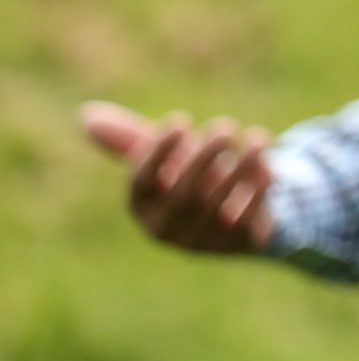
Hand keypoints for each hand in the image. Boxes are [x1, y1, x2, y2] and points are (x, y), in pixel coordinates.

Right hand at [79, 101, 274, 253]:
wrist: (238, 212)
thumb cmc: (192, 177)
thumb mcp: (165, 157)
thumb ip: (130, 139)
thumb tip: (85, 115)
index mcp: (144, 209)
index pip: (142, 184)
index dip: (158, 152)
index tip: (180, 120)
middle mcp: (169, 230)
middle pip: (182, 196)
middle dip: (204, 158)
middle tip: (224, 126)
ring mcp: (203, 242)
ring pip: (219, 208)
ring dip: (240, 169)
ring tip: (258, 137)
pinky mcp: (239, 245)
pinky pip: (248, 220)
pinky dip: (259, 190)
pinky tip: (270, 163)